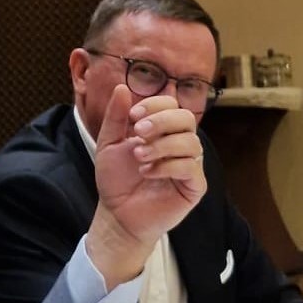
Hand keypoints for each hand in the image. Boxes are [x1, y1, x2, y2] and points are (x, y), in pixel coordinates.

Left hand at [86, 85, 207, 288]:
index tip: (132, 116)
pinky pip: (191, 168)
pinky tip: (147, 173)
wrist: (116, 215)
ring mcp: (190, 165)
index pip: (172, 105)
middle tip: (138, 133)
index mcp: (163, 131)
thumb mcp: (109, 145)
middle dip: (161, 122)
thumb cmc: (116, 181)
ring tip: (139, 157)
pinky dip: (167, 166)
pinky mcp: (194, 186)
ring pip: (191, 142)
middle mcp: (180, 144)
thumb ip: (116, 118)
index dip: (155, 106)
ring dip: (162, 145)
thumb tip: (122, 87)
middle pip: (186, 119)